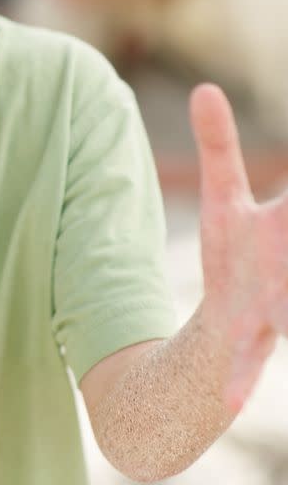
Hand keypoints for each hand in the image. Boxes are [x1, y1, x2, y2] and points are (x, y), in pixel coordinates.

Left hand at [191, 83, 287, 411]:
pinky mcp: (255, 339)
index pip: (286, 206)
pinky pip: (243, 360)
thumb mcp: (224, 202)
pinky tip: (224, 396)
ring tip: (258, 334)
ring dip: (273, 315)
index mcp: (280, 224)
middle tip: (274, 217)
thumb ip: (218, 146)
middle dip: (280, 224)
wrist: (237, 330)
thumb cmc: (237, 257)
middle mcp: (281, 256)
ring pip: (278, 312)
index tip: (280, 199)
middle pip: (280, 230)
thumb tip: (204, 88)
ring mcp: (274, 305)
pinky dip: (233, 377)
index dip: (284, 201)